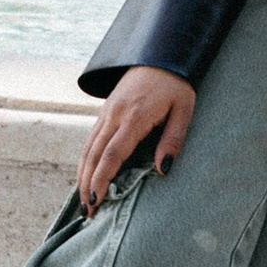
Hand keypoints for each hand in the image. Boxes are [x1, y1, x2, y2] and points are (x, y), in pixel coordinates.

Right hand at [79, 66, 195, 209]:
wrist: (160, 54)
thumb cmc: (176, 84)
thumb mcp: (183, 110)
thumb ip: (173, 140)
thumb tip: (162, 170)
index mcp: (134, 117)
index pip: (112, 154)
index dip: (101, 180)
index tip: (96, 202)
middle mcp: (114, 115)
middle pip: (94, 155)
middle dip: (87, 185)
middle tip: (87, 212)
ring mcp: (107, 112)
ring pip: (88, 148)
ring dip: (82, 176)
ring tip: (83, 202)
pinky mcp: (105, 111)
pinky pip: (91, 140)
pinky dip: (85, 161)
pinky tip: (85, 176)